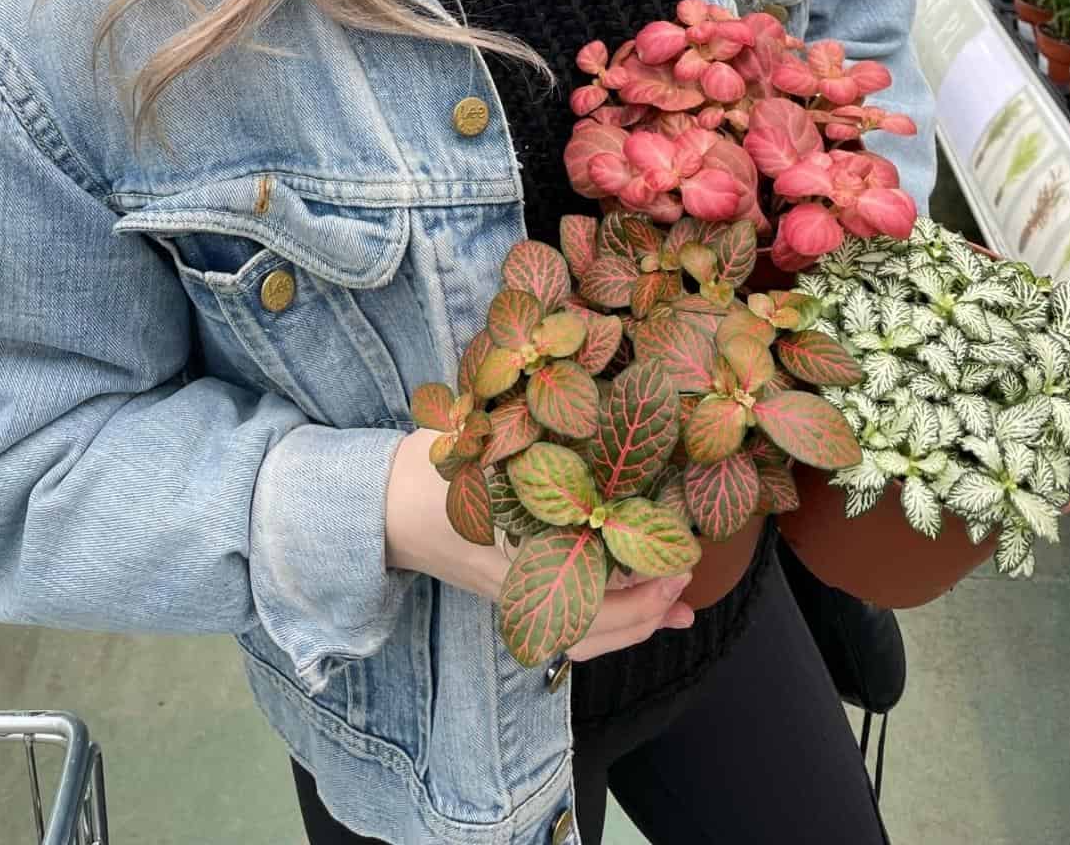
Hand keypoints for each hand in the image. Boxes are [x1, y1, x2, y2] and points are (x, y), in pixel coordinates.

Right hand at [385, 430, 694, 661]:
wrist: (382, 505)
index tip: (681, 560)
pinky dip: (609, 620)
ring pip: (583, 634)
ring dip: (634, 623)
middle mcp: (520, 593)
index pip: (596, 597)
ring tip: (677, 606)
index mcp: (519, 563)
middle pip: (596, 629)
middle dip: (648, 612)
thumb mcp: (487, 453)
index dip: (645, 586)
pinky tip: (635, 600)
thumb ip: (541, 452)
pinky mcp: (510, 595)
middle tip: (687, 583)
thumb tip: (613, 435)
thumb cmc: (435, 472)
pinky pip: (568, 624)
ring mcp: (513, 601)